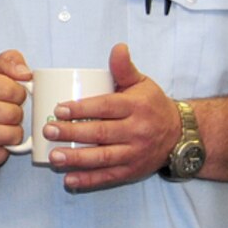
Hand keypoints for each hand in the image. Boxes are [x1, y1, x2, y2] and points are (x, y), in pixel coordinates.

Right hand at [0, 50, 31, 171]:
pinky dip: (4, 149)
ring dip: (14, 132)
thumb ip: (10, 61)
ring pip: (12, 135)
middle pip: (14, 114)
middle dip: (17, 114)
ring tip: (3, 126)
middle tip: (7, 113)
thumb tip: (26, 74)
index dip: (19, 93)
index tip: (12, 95)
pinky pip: (3, 154)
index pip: (12, 90)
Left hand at [42, 43, 181, 191]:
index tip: (59, 109)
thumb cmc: (152, 105)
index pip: (106, 107)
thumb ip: (124, 68)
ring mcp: (135, 154)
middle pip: (101, 133)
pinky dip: (89, 180)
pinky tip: (69, 180)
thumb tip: (118, 47)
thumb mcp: (141, 83)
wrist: (179, 134)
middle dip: (73, 133)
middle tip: (48, 130)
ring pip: (104, 157)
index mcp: (136, 107)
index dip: (82, 108)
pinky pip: (109, 177)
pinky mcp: (133, 171)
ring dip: (77, 159)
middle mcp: (137, 131)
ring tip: (54, 157)